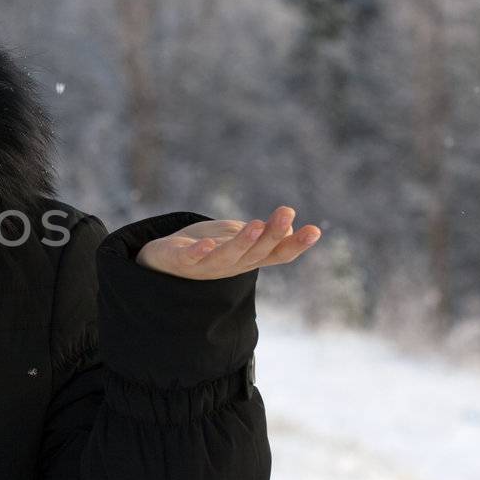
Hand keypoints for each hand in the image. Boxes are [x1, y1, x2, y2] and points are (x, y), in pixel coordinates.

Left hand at [137, 205, 321, 279]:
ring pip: (227, 256)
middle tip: (286, 212)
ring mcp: (206, 266)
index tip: (315, 230)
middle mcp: (231, 266)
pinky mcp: (180, 262)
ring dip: (242, 242)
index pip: (277, 255)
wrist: (164, 262)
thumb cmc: (208, 249)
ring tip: (256, 224)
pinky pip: (190, 259)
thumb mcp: (240, 239)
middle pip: (256, 252)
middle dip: (272, 234)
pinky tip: (206, 244)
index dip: (296, 245)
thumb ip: (264, 237)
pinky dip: (198, 253)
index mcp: (248, 259)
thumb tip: (292, 228)